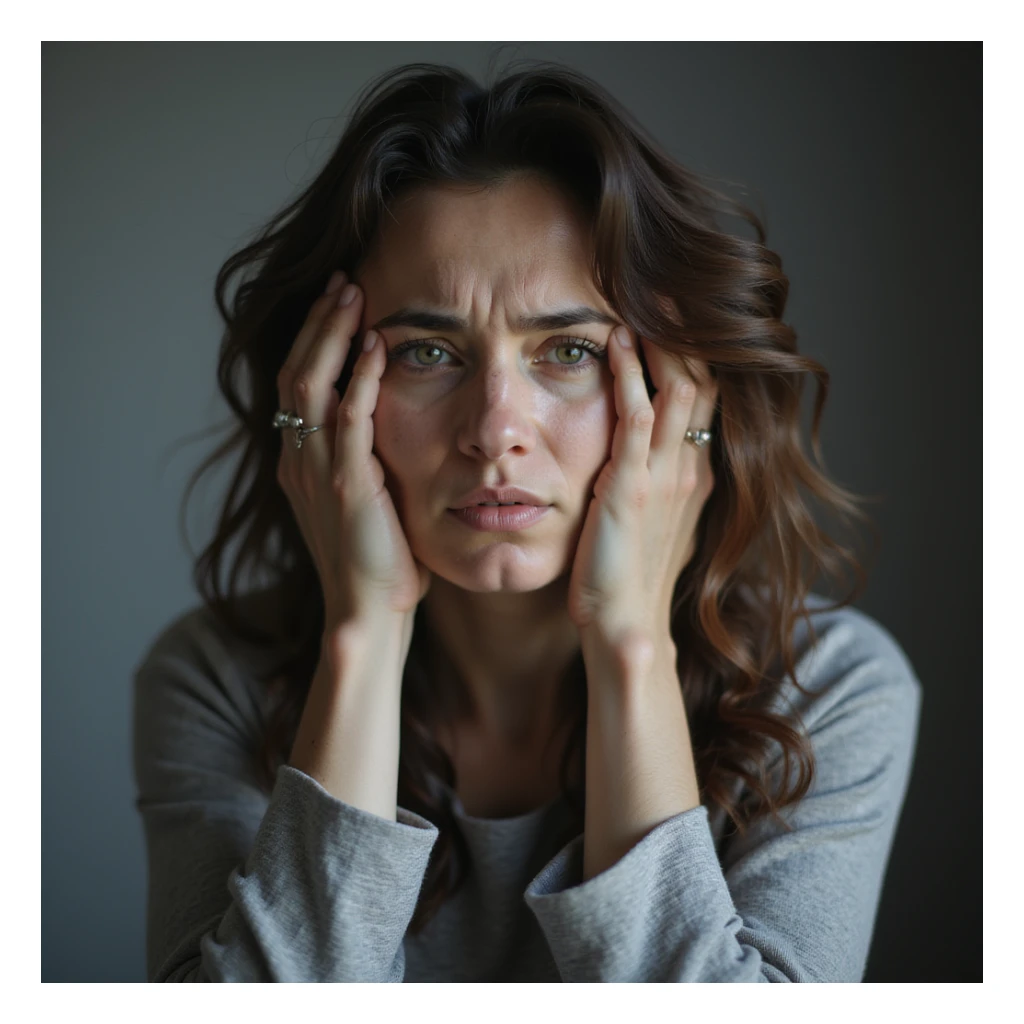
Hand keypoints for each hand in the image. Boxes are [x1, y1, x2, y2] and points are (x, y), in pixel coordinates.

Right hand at [275, 271, 432, 636]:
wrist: (368, 613)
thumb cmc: (379, 562)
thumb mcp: (366, 501)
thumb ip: (365, 460)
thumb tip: (388, 425)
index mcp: (300, 462)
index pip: (297, 385)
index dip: (314, 341)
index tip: (339, 305)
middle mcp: (298, 459)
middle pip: (296, 372)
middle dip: (318, 323)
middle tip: (343, 282)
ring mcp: (316, 470)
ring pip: (312, 384)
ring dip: (332, 335)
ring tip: (353, 294)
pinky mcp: (346, 484)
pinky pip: (348, 417)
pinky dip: (360, 376)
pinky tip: (376, 345)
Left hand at [566, 325, 718, 655]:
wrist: (625, 623)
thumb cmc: (633, 573)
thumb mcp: (660, 517)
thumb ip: (665, 479)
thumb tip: (655, 451)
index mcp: (699, 472)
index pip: (710, 393)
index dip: (700, 348)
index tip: (681, 307)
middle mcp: (692, 466)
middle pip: (704, 380)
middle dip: (690, 330)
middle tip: (670, 282)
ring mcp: (665, 475)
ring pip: (677, 389)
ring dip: (662, 340)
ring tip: (646, 294)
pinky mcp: (632, 487)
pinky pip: (636, 418)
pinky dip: (628, 375)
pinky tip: (614, 340)